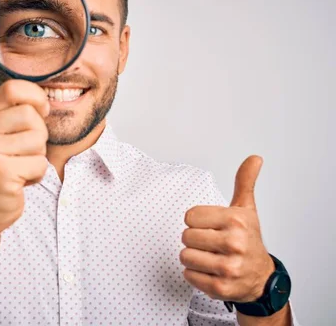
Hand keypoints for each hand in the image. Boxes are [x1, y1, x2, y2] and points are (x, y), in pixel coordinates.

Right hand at [0, 80, 49, 260]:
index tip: (40, 112)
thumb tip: (46, 97)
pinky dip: (36, 175)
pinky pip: (39, 163)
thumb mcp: (0, 134)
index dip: (36, 98)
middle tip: (22, 152)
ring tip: (18, 167)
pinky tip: (19, 181)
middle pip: (30, 114)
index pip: (13, 88)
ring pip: (38, 139)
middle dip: (38, 135)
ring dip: (37, 157)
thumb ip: (15, 112)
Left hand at [180, 155, 274, 302]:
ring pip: (185, 256)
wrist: (261, 277)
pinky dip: (195, 275)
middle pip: (185, 236)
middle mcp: (234, 244)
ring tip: (211, 258)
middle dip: (195, 240)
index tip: (212, 226)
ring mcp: (228, 268)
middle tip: (212, 244)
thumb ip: (244, 182)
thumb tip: (254, 158)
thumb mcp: (247, 209)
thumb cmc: (248, 240)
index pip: (190, 216)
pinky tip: (211, 272)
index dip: (197, 222)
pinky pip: (188, 275)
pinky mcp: (220, 288)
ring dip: (194, 258)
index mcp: (236, 221)